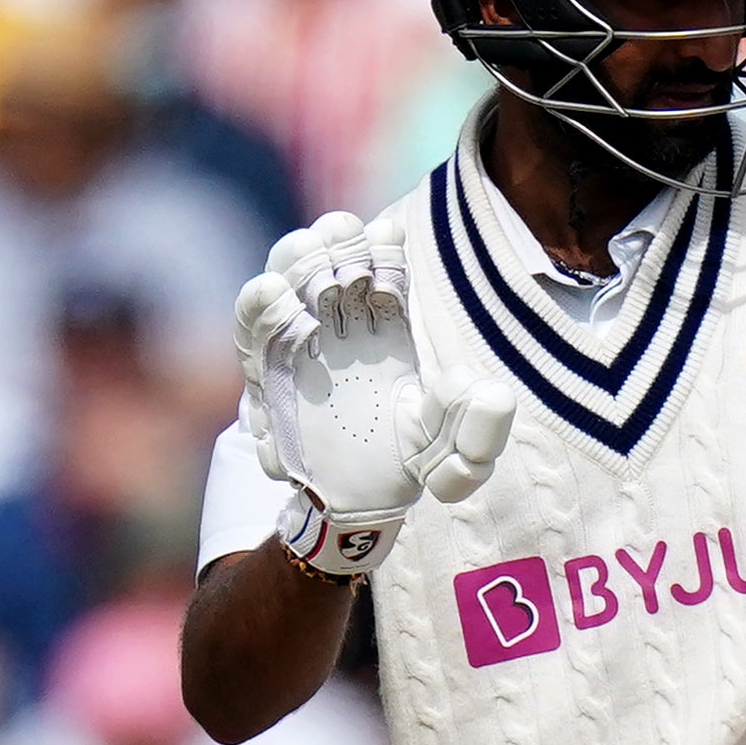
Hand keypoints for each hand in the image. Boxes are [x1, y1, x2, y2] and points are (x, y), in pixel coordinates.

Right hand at [235, 223, 503, 567]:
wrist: (354, 509)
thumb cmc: (405, 469)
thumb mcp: (454, 459)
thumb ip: (477, 431)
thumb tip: (491, 394)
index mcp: (389, 333)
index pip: (385, 271)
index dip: (385, 250)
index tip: (389, 236)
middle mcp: (342, 332)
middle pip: (331, 262)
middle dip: (335, 240)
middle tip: (345, 236)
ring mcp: (300, 350)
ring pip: (287, 284)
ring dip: (295, 264)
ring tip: (315, 257)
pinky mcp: (267, 379)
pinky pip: (253, 334)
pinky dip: (260, 310)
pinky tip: (278, 297)